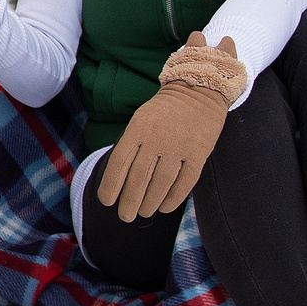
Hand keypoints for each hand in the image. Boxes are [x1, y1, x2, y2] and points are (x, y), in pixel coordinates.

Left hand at [95, 33, 245, 219]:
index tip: (107, 202)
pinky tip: (164, 207)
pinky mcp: (199, 153)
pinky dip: (173, 198)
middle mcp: (157, 138)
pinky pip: (185, 182)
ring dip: (149, 203)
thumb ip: (131, 145)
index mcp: (138, 129)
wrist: (198, 89)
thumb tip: (117, 179)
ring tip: (143, 213)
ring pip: (161, 183)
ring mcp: (180, 146)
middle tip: (125, 216)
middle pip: (139, 178)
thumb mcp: (140, 120)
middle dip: (129, 202)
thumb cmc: (163, 111)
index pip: (119, 162)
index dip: (111, 185)